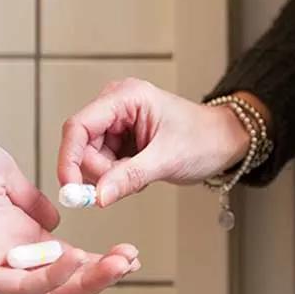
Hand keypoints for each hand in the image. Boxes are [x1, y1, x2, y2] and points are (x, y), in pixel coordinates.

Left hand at [0, 116, 139, 293]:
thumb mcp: (5, 175)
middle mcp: (7, 254)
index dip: (97, 262)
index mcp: (17, 234)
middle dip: (101, 276)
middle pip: (61, 283)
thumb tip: (56, 218)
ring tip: (117, 263)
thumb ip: (30, 202)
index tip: (128, 251)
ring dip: (84, 281)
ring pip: (44, 291)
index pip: (63, 261)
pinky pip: (17, 283)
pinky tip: (76, 259)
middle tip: (131, 261)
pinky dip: (50, 276)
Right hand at [57, 78, 264, 205]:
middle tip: (121, 186)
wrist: (225, 141)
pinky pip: (104, 164)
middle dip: (98, 172)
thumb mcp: (166, 159)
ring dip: (110, 176)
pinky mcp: (121, 138)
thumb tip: (97, 196)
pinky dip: (117, 176)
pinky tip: (139, 174)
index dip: (69, 158)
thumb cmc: (205, 138)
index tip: (70, 188)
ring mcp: (117, 122)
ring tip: (141, 175)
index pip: (79, 126)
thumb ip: (128, 177)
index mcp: (125, 97)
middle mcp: (116, 105)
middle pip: (83, 145)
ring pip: (91, 158)